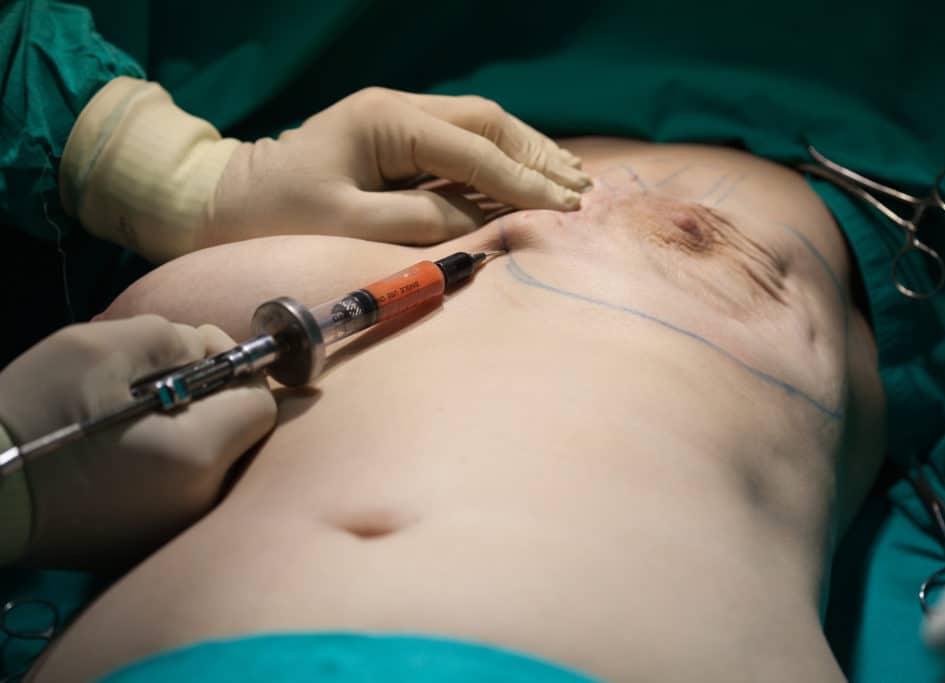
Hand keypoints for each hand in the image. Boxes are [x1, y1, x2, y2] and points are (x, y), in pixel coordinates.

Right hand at [0, 316, 276, 568]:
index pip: (262, 405)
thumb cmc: (33, 408)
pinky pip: (183, 489)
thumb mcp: (100, 347)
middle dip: (215, 397)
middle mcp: (198, 499)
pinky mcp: (146, 541)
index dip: (238, 370)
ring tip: (134, 409)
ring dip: (192, 427)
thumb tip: (211, 347)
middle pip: (242, 435)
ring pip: (214, 462)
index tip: (196, 355)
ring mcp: (174, 527)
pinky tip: (124, 446)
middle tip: (157, 377)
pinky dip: (169, 460)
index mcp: (197, 453)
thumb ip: (173, 338)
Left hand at [203, 87, 590, 246]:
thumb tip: (483, 219)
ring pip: (481, 124)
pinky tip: (527, 177)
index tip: (562, 208)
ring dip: (526, 153)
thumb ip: (420, 220)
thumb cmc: (281, 216)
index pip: (472, 149)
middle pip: (487, 120)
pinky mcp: (399, 135)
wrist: (233, 199)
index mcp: (385, 120)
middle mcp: (398, 107)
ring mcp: (399, 117)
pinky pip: (463, 141)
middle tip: (580, 189)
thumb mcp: (348, 225)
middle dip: (536, 155)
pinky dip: (500, 160)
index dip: (520, 181)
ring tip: (569, 180)